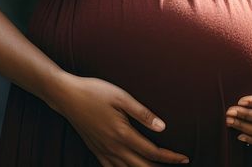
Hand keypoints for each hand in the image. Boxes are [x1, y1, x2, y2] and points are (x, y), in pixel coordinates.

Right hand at [50, 74, 189, 165]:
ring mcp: (103, 151)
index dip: (170, 158)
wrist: (67, 96)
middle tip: (176, 166)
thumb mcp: (121, 97)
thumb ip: (142, 113)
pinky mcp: (95, 150)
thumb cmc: (95, 92)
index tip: (185, 159)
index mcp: (122, 134)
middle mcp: (113, 147)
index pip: (152, 152)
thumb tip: (162, 127)